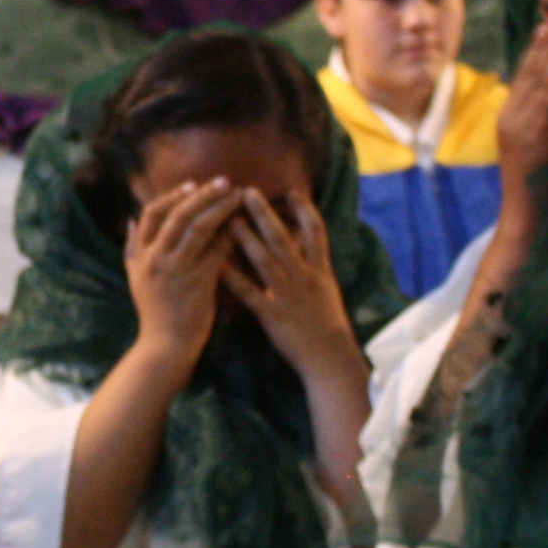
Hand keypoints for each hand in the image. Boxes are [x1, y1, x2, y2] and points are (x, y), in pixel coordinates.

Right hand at [125, 179, 243, 367]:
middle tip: (225, 181)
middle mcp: (156, 259)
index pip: (151, 213)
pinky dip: (231, 235)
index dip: (172, 195)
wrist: (166, 346)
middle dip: (203, 195)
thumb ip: (131, 248)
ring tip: (238, 196)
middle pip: (178, 215)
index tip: (192, 184)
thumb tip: (130, 220)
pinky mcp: (199, 282)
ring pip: (199, 228)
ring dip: (221, 208)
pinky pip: (217, 250)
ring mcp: (177, 270)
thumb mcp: (134, 278)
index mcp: (140, 255)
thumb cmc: (154, 312)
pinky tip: (244, 225)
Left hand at [224, 188, 364, 383]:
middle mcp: (304, 276)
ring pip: (265, 260)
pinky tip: (217, 265)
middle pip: (283, 238)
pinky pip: (250, 293)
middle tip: (247, 191)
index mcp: (319, 269)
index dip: (304, 209)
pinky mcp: (274, 314)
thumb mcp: (327, 288)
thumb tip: (304, 241)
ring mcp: (288, 294)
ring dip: (246, 238)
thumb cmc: (327, 324)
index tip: (290, 190)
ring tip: (228, 219)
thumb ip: (314, 264)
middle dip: (265, 213)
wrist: (330, 357)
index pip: (316, 231)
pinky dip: (233, 279)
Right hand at [499, 15, 547, 193]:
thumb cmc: (545, 182)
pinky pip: (543, 106)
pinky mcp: (528, 141)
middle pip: (529, 73)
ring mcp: (518, 129)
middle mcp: (512, 118)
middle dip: (546, 44)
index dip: (540, 47)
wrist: (528, 216)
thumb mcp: (544, 141)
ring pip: (535, 85)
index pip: (527, 74)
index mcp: (513, 116)